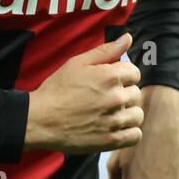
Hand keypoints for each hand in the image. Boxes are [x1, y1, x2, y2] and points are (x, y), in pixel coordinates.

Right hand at [24, 33, 143, 154]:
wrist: (41, 119)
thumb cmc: (57, 89)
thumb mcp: (77, 63)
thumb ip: (106, 51)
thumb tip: (128, 38)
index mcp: (110, 76)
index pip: (135, 73)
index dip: (122, 76)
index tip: (109, 82)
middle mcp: (116, 98)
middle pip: (136, 93)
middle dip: (123, 94)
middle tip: (104, 98)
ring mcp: (115, 120)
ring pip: (137, 115)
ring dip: (127, 113)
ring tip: (109, 114)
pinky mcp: (111, 140)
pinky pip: (135, 135)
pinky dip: (129, 132)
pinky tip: (115, 128)